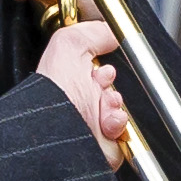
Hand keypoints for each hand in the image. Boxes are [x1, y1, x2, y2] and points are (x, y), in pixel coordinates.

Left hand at [37, 16, 128, 167]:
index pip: (93, 74)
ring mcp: (89, 128)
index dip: (102, 69)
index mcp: (65, 85)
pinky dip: (117, 124)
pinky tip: (106, 123)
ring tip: (104, 106)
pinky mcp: (102, 147)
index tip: (100, 69)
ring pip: (118, 111)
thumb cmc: (58, 95)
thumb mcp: (69, 44)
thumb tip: (111, 33)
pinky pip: (122, 131)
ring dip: (115, 105)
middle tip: (101, 86)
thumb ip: (91, 32)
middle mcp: (76, 107)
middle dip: (110, 87)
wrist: (63, 136)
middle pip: (109, 91)